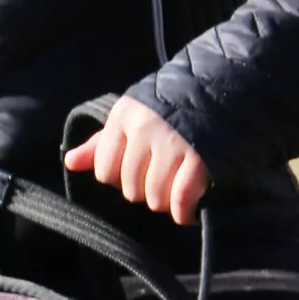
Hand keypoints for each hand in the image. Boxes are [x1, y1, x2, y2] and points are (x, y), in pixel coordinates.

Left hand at [62, 94, 210, 224]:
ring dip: (166, 202)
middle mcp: (145, 128)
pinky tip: (188, 211)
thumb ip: (102, 142)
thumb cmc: (173, 108)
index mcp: (125, 116)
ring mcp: (173, 143)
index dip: (119, 177)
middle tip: (163, 179)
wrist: (229, 87)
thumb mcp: (134, 116)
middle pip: (129, 188)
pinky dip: (184, 212)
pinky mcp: (200, 159)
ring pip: (154, 198)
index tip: (138, 170)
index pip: (103, 169)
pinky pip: (180, 200)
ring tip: (177, 190)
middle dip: (144, 190)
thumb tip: (69, 161)